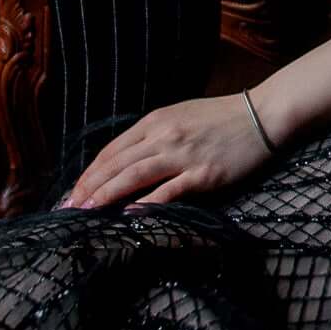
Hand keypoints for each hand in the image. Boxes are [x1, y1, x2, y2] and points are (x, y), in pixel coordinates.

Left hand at [57, 87, 285, 209]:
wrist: (262, 115)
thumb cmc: (220, 118)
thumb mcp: (179, 117)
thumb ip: (152, 137)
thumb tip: (124, 163)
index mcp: (155, 122)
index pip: (112, 150)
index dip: (90, 173)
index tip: (74, 191)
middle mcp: (164, 137)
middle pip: (117, 164)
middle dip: (89, 187)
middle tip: (68, 207)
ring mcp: (184, 156)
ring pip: (135, 176)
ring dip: (107, 194)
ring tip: (87, 211)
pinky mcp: (204, 174)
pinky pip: (170, 190)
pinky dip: (148, 202)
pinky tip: (130, 214)